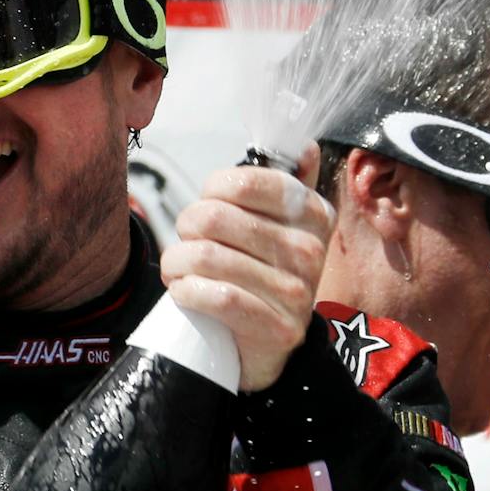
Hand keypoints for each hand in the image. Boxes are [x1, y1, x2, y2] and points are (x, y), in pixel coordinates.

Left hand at [161, 148, 333, 393]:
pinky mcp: (277, 328)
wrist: (269, 344)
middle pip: (214, 217)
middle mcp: (311, 250)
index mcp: (313, 213)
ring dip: (176, 262)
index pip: (247, 180)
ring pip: (207, 257)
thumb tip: (306, 146)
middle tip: (186, 242)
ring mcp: (297, 292)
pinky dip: (186, 291)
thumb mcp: (283, 226)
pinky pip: (217, 297)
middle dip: (185, 228)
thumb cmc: (264, 273)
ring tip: (178, 269)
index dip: (212, 189)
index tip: (207, 203)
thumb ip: (290, 184)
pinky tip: (183, 291)